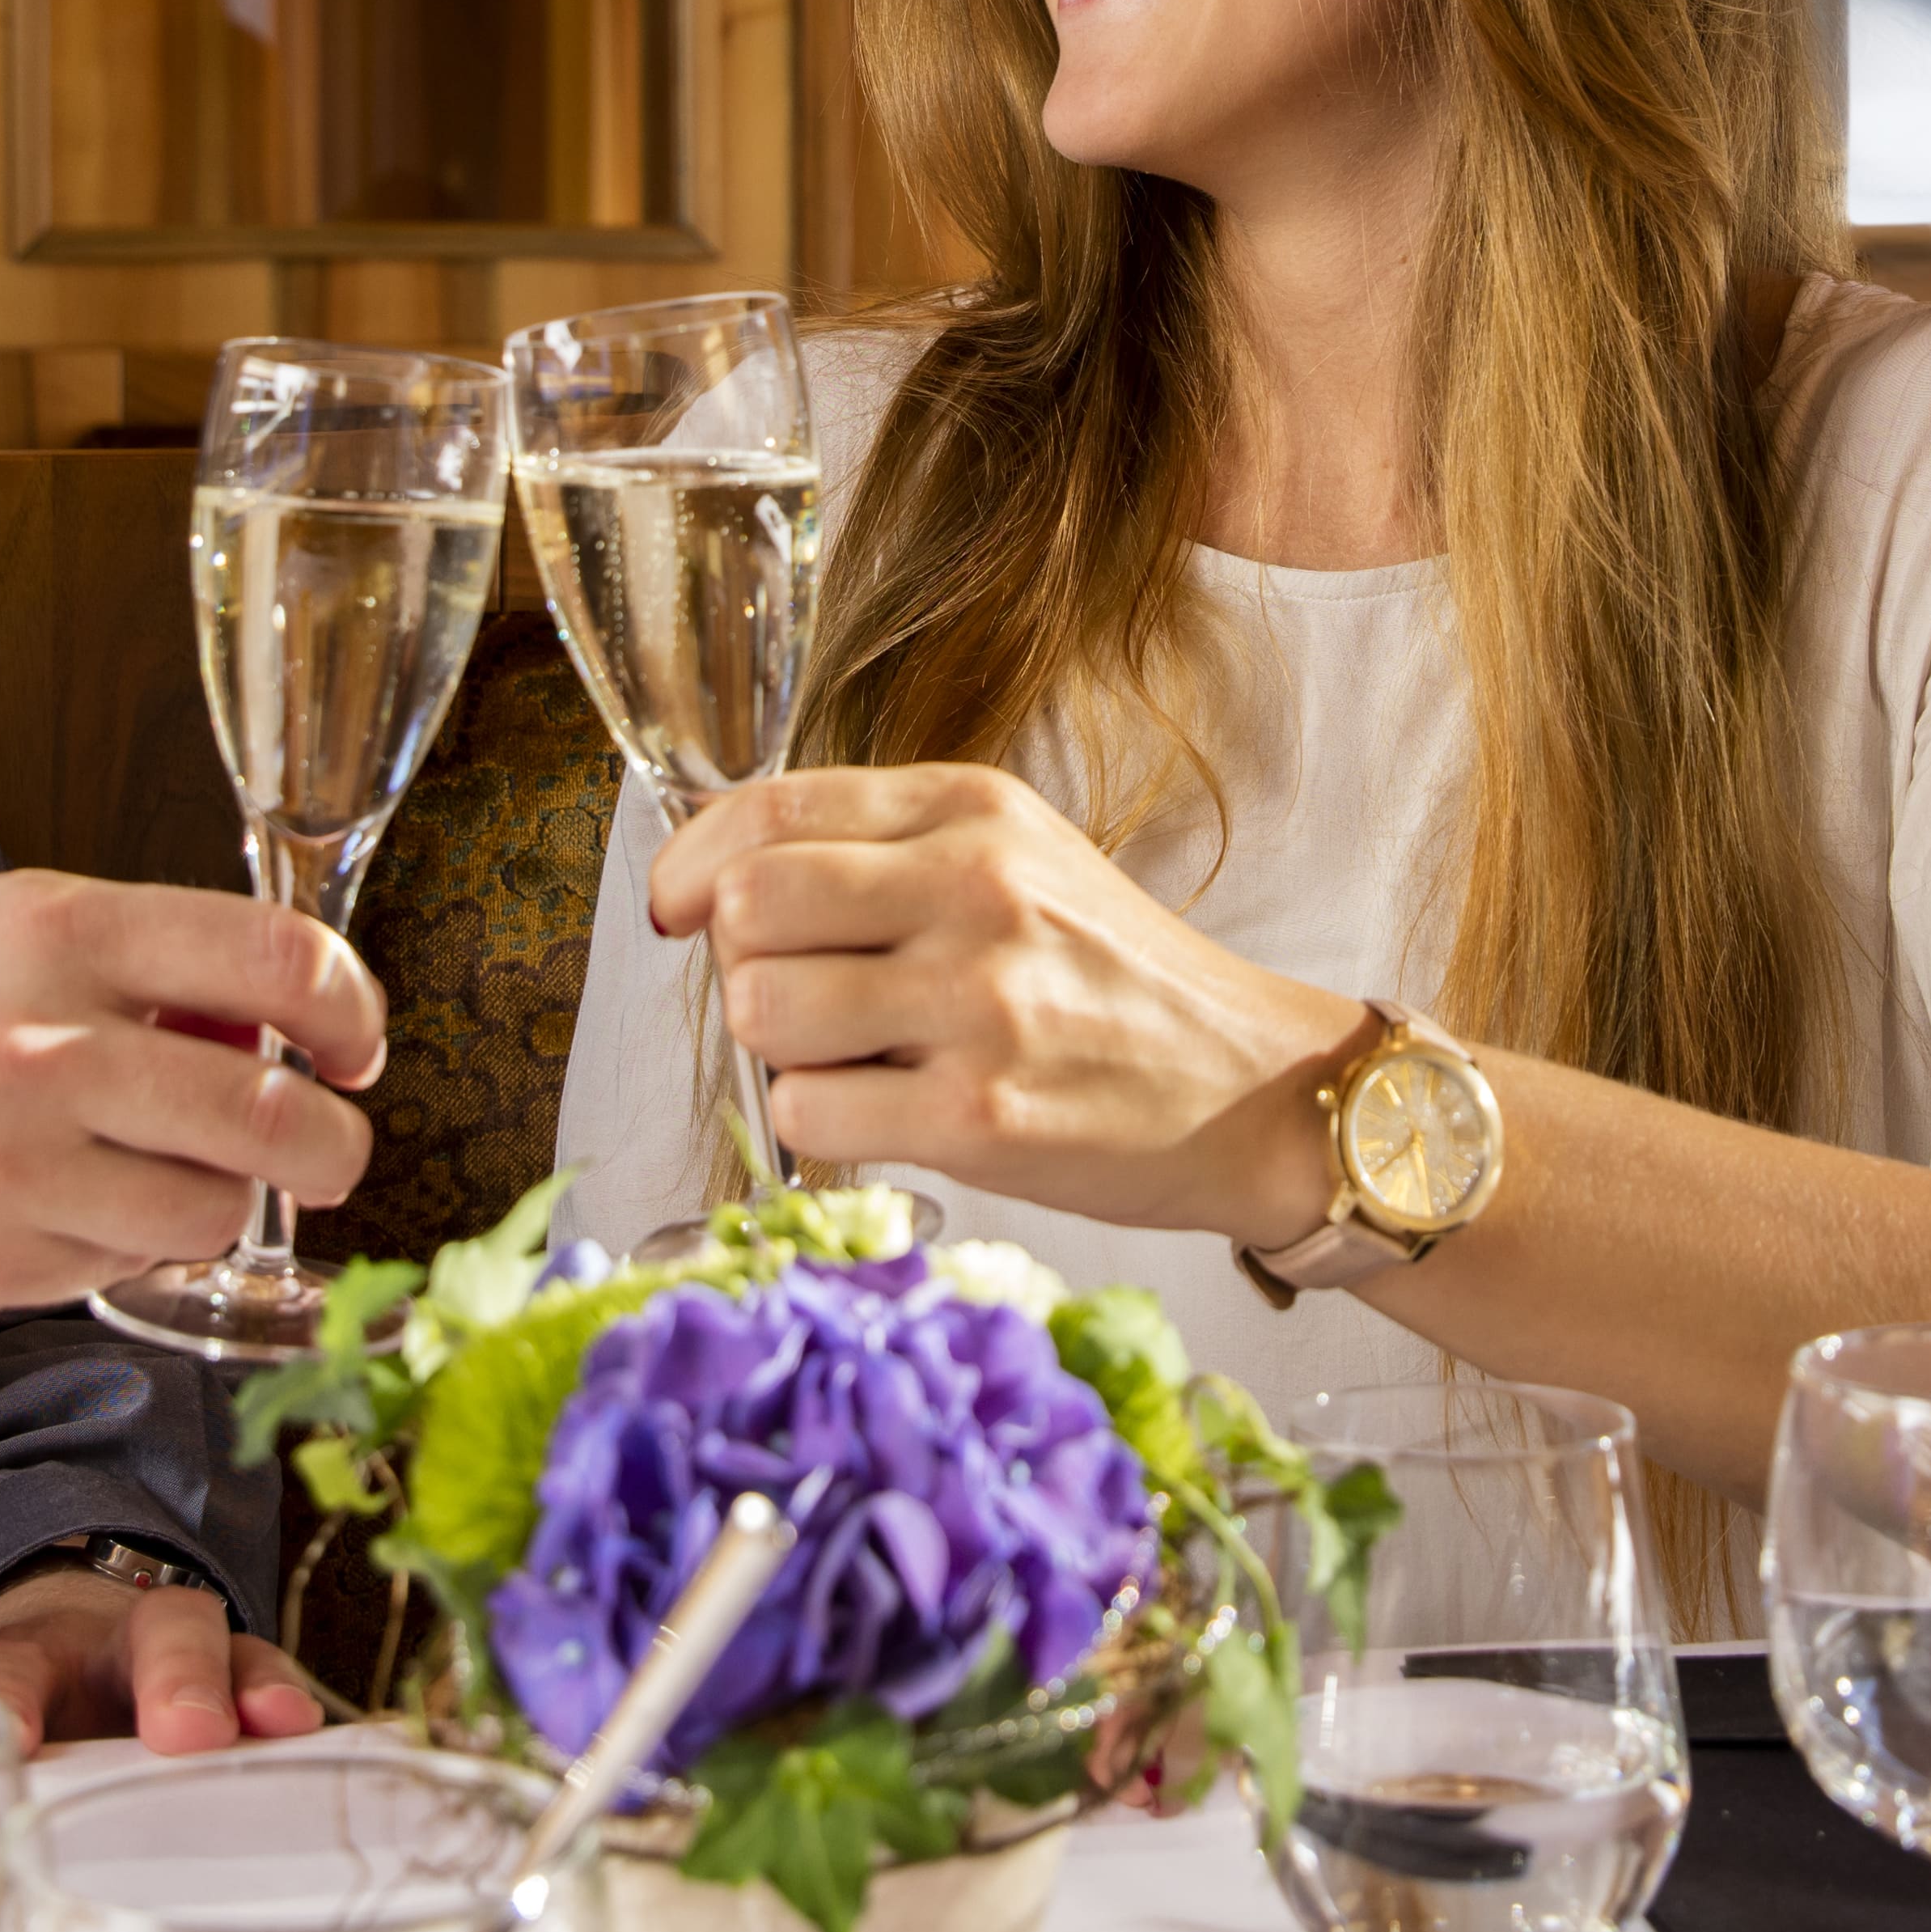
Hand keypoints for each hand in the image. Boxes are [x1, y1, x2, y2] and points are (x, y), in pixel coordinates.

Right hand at [0, 870, 376, 1324]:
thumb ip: (118, 957)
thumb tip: (253, 1016)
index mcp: (52, 935)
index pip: (275, 960)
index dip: (350, 1007)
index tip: (354, 1040)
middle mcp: (44, 1053)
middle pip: (271, 1118)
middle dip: (330, 1142)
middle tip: (325, 1142)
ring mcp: (14, 1175)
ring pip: (207, 1214)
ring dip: (217, 1200)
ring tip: (169, 1171)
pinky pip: (114, 1267)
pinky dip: (120, 1243)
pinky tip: (66, 1205)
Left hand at [0, 1567, 325, 1752]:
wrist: (76, 1643)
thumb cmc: (30, 1707)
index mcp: (33, 1657)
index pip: (11, 1668)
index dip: (8, 1699)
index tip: (11, 1740)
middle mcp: (124, 1644)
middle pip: (158, 1632)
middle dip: (174, 1677)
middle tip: (185, 1730)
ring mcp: (197, 1664)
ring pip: (231, 1651)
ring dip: (251, 1687)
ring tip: (274, 1723)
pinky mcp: (246, 1698)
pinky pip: (278, 1697)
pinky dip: (294, 1717)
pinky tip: (313, 1746)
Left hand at [652, 763, 1339, 1240]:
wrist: (1252, 1089)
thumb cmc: (1117, 983)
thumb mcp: (1020, 863)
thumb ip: (884, 854)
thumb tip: (717, 890)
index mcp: (976, 811)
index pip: (772, 808)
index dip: (692, 862)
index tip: (678, 908)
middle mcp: (975, 888)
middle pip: (748, 907)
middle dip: (747, 962)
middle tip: (808, 996)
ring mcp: (977, 1003)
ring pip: (763, 1009)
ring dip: (784, 1048)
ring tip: (858, 1057)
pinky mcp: (977, 1115)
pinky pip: (806, 1111)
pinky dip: (821, 1123)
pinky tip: (890, 1113)